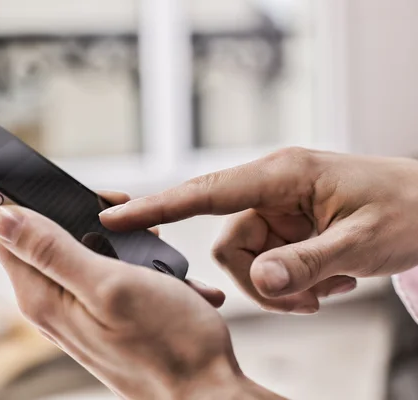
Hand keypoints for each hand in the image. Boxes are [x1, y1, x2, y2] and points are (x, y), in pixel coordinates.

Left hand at [0, 192, 280, 398]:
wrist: (204, 391)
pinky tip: (152, 261)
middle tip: (112, 199)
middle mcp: (50, 304)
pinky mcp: (96, 315)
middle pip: (34, 236)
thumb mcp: (109, 284)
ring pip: (70, 249)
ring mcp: (73, 311)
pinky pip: (95, 269)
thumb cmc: (168, 341)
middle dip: (65, 206)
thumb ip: (52, 250)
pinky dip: (120, 255)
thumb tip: (0, 217)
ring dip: (102, 230)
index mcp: (42, 294)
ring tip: (142, 231)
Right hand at [100, 148, 417, 313]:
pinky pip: (266, 263)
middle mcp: (270, 188)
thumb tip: (260, 282)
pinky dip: (291, 282)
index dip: (157, 206)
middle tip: (304, 299)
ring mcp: (275, 208)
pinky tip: (327, 279)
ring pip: (246, 260)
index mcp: (282, 174)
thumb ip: (306, 264)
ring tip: (326, 287)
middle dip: (260, 282)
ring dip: (281, 286)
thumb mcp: (361, 243)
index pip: (204, 191)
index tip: (115, 216)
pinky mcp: (284, 226)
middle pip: (227, 244)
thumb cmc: (406, 209)